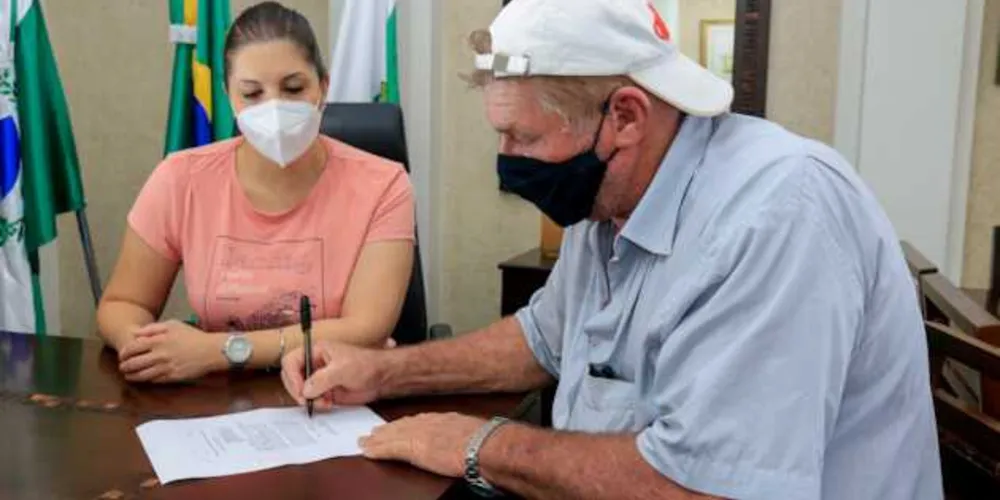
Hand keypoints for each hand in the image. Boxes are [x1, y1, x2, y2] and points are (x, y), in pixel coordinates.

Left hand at [118, 320, 220, 382]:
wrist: (212, 350)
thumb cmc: (193, 336)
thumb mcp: (173, 325)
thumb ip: (152, 328)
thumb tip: (134, 333)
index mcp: (157, 340)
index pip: (131, 349)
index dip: (123, 353)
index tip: (122, 355)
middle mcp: (159, 355)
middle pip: (133, 364)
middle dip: (124, 366)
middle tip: (123, 367)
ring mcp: (165, 367)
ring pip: (141, 375)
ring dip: (132, 376)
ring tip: (129, 375)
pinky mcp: (172, 377)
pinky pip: (154, 380)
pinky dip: (146, 380)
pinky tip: (145, 378)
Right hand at [280, 341, 384, 409]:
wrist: (381, 378)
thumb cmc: (366, 365)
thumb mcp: (343, 369)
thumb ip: (322, 379)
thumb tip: (305, 390)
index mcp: (315, 350)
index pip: (291, 361)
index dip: (292, 377)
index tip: (300, 391)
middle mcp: (314, 363)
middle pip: (291, 377)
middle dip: (297, 391)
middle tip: (307, 401)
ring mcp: (318, 378)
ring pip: (300, 391)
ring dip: (307, 400)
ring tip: (324, 402)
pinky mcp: (324, 390)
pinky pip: (311, 399)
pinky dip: (315, 404)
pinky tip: (328, 404)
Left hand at [360, 412, 485, 477]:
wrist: (484, 444)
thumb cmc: (486, 440)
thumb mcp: (473, 431)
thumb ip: (463, 433)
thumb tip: (468, 440)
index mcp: (442, 419)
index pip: (417, 421)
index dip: (403, 425)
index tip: (394, 426)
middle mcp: (428, 423)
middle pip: (401, 426)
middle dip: (385, 430)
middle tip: (371, 433)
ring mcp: (419, 434)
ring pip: (391, 435)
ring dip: (376, 439)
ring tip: (364, 441)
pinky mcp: (413, 448)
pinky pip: (390, 448)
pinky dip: (377, 449)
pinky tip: (367, 451)